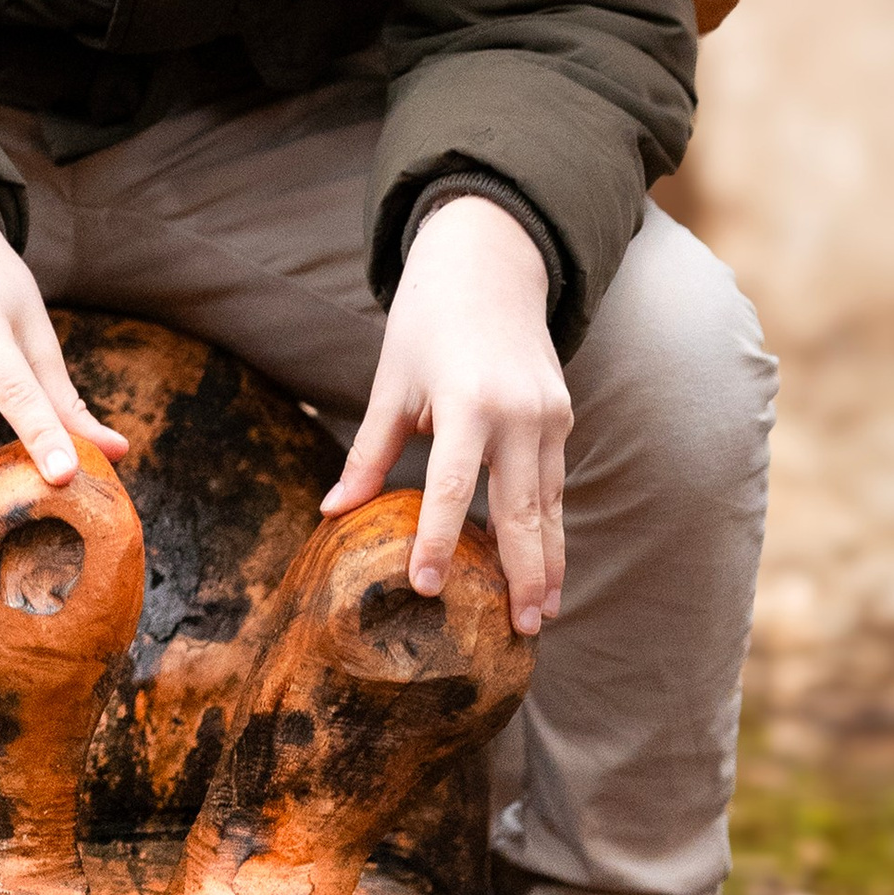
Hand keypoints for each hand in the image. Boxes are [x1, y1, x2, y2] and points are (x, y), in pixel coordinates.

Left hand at [320, 195, 569, 621]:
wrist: (489, 262)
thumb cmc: (427, 322)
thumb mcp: (391, 382)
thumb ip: (369, 451)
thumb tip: (332, 513)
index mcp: (467, 401)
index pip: (451, 485)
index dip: (437, 539)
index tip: (426, 588)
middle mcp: (517, 413)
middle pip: (520, 508)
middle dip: (524, 573)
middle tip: (523, 632)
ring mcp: (548, 415)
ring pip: (549, 503)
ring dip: (549, 560)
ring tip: (543, 615)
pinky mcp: (561, 416)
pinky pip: (555, 483)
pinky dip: (551, 527)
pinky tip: (547, 567)